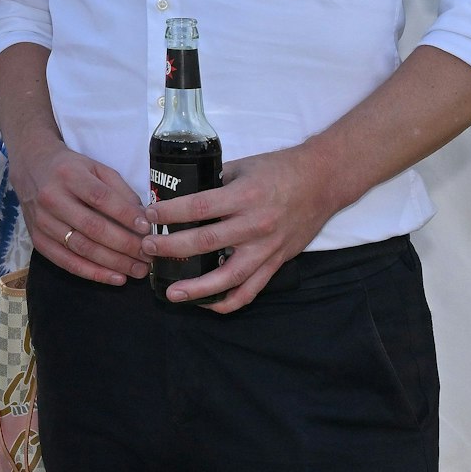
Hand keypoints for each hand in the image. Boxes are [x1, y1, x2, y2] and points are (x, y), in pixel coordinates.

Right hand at [8, 139, 149, 284]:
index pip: (100, 198)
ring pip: (82, 248)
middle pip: (92, 227)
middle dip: (125, 244)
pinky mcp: (37, 240)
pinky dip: (93, 273)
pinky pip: (67, 262)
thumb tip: (142, 218)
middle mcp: (52, 198)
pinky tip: (116, 278)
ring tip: (138, 270)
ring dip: (114, 263)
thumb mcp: (96, 168)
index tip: (146, 228)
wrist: (31, 168)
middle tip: (148, 255)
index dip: (125, 215)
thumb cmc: (70, 169)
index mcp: (68, 175)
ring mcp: (42, 222)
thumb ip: (120, 190)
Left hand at [140, 145, 337, 311]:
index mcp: (244, 196)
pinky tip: (207, 304)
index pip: (198, 208)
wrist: (323, 182)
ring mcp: (267, 248)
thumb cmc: (280, 169)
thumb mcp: (243, 166)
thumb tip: (180, 193)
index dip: (170, 212)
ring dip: (197, 289)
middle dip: (172, 248)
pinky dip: (228, 301)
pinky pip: (251, 290)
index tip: (149, 214)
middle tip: (147, 249)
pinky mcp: (276, 262)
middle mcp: (255, 225)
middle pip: (206, 243)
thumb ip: (214, 182)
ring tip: (172, 293)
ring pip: (229, 277)